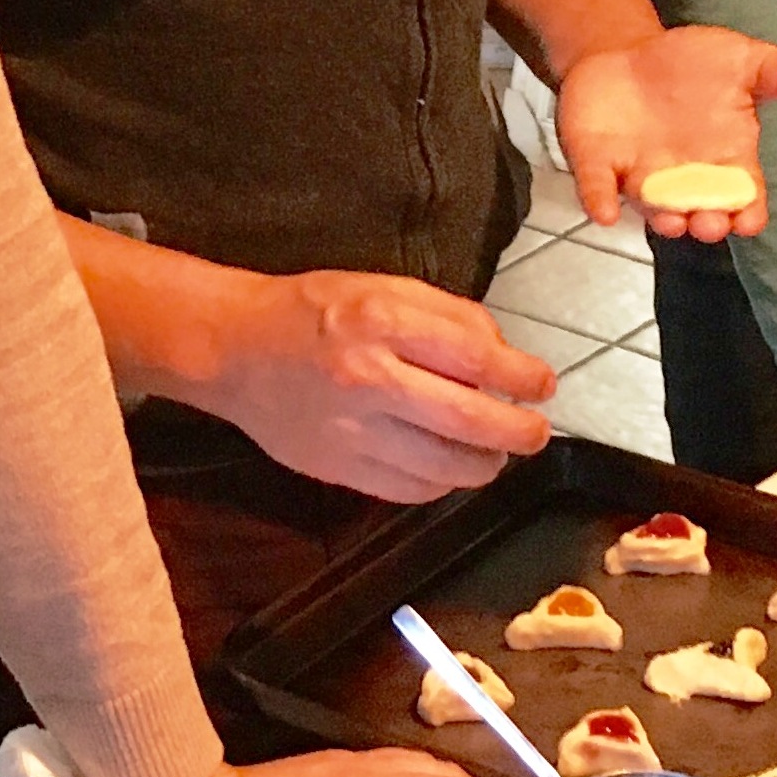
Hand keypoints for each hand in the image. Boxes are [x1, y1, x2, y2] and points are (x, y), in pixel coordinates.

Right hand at [209, 270, 554, 503]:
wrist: (234, 350)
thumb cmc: (313, 311)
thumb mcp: (382, 285)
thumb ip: (446, 314)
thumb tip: (500, 353)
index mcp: (382, 321)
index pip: (474, 355)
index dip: (521, 376)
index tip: (542, 385)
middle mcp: (368, 378)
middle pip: (467, 420)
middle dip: (517, 432)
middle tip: (535, 433)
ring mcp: (351, 431)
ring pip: (442, 467)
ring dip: (485, 465)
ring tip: (496, 454)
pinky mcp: (336, 468)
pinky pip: (408, 491)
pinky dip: (442, 486)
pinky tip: (450, 469)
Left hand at [555, 26, 776, 240]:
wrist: (628, 54)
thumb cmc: (694, 66)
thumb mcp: (743, 60)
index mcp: (726, 160)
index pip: (742, 197)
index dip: (747, 213)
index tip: (749, 220)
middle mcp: (685, 178)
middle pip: (699, 211)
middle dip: (704, 221)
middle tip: (708, 223)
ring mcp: (641, 174)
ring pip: (653, 207)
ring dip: (661, 217)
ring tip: (671, 221)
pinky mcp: (599, 163)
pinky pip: (599, 188)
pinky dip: (600, 201)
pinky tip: (604, 212)